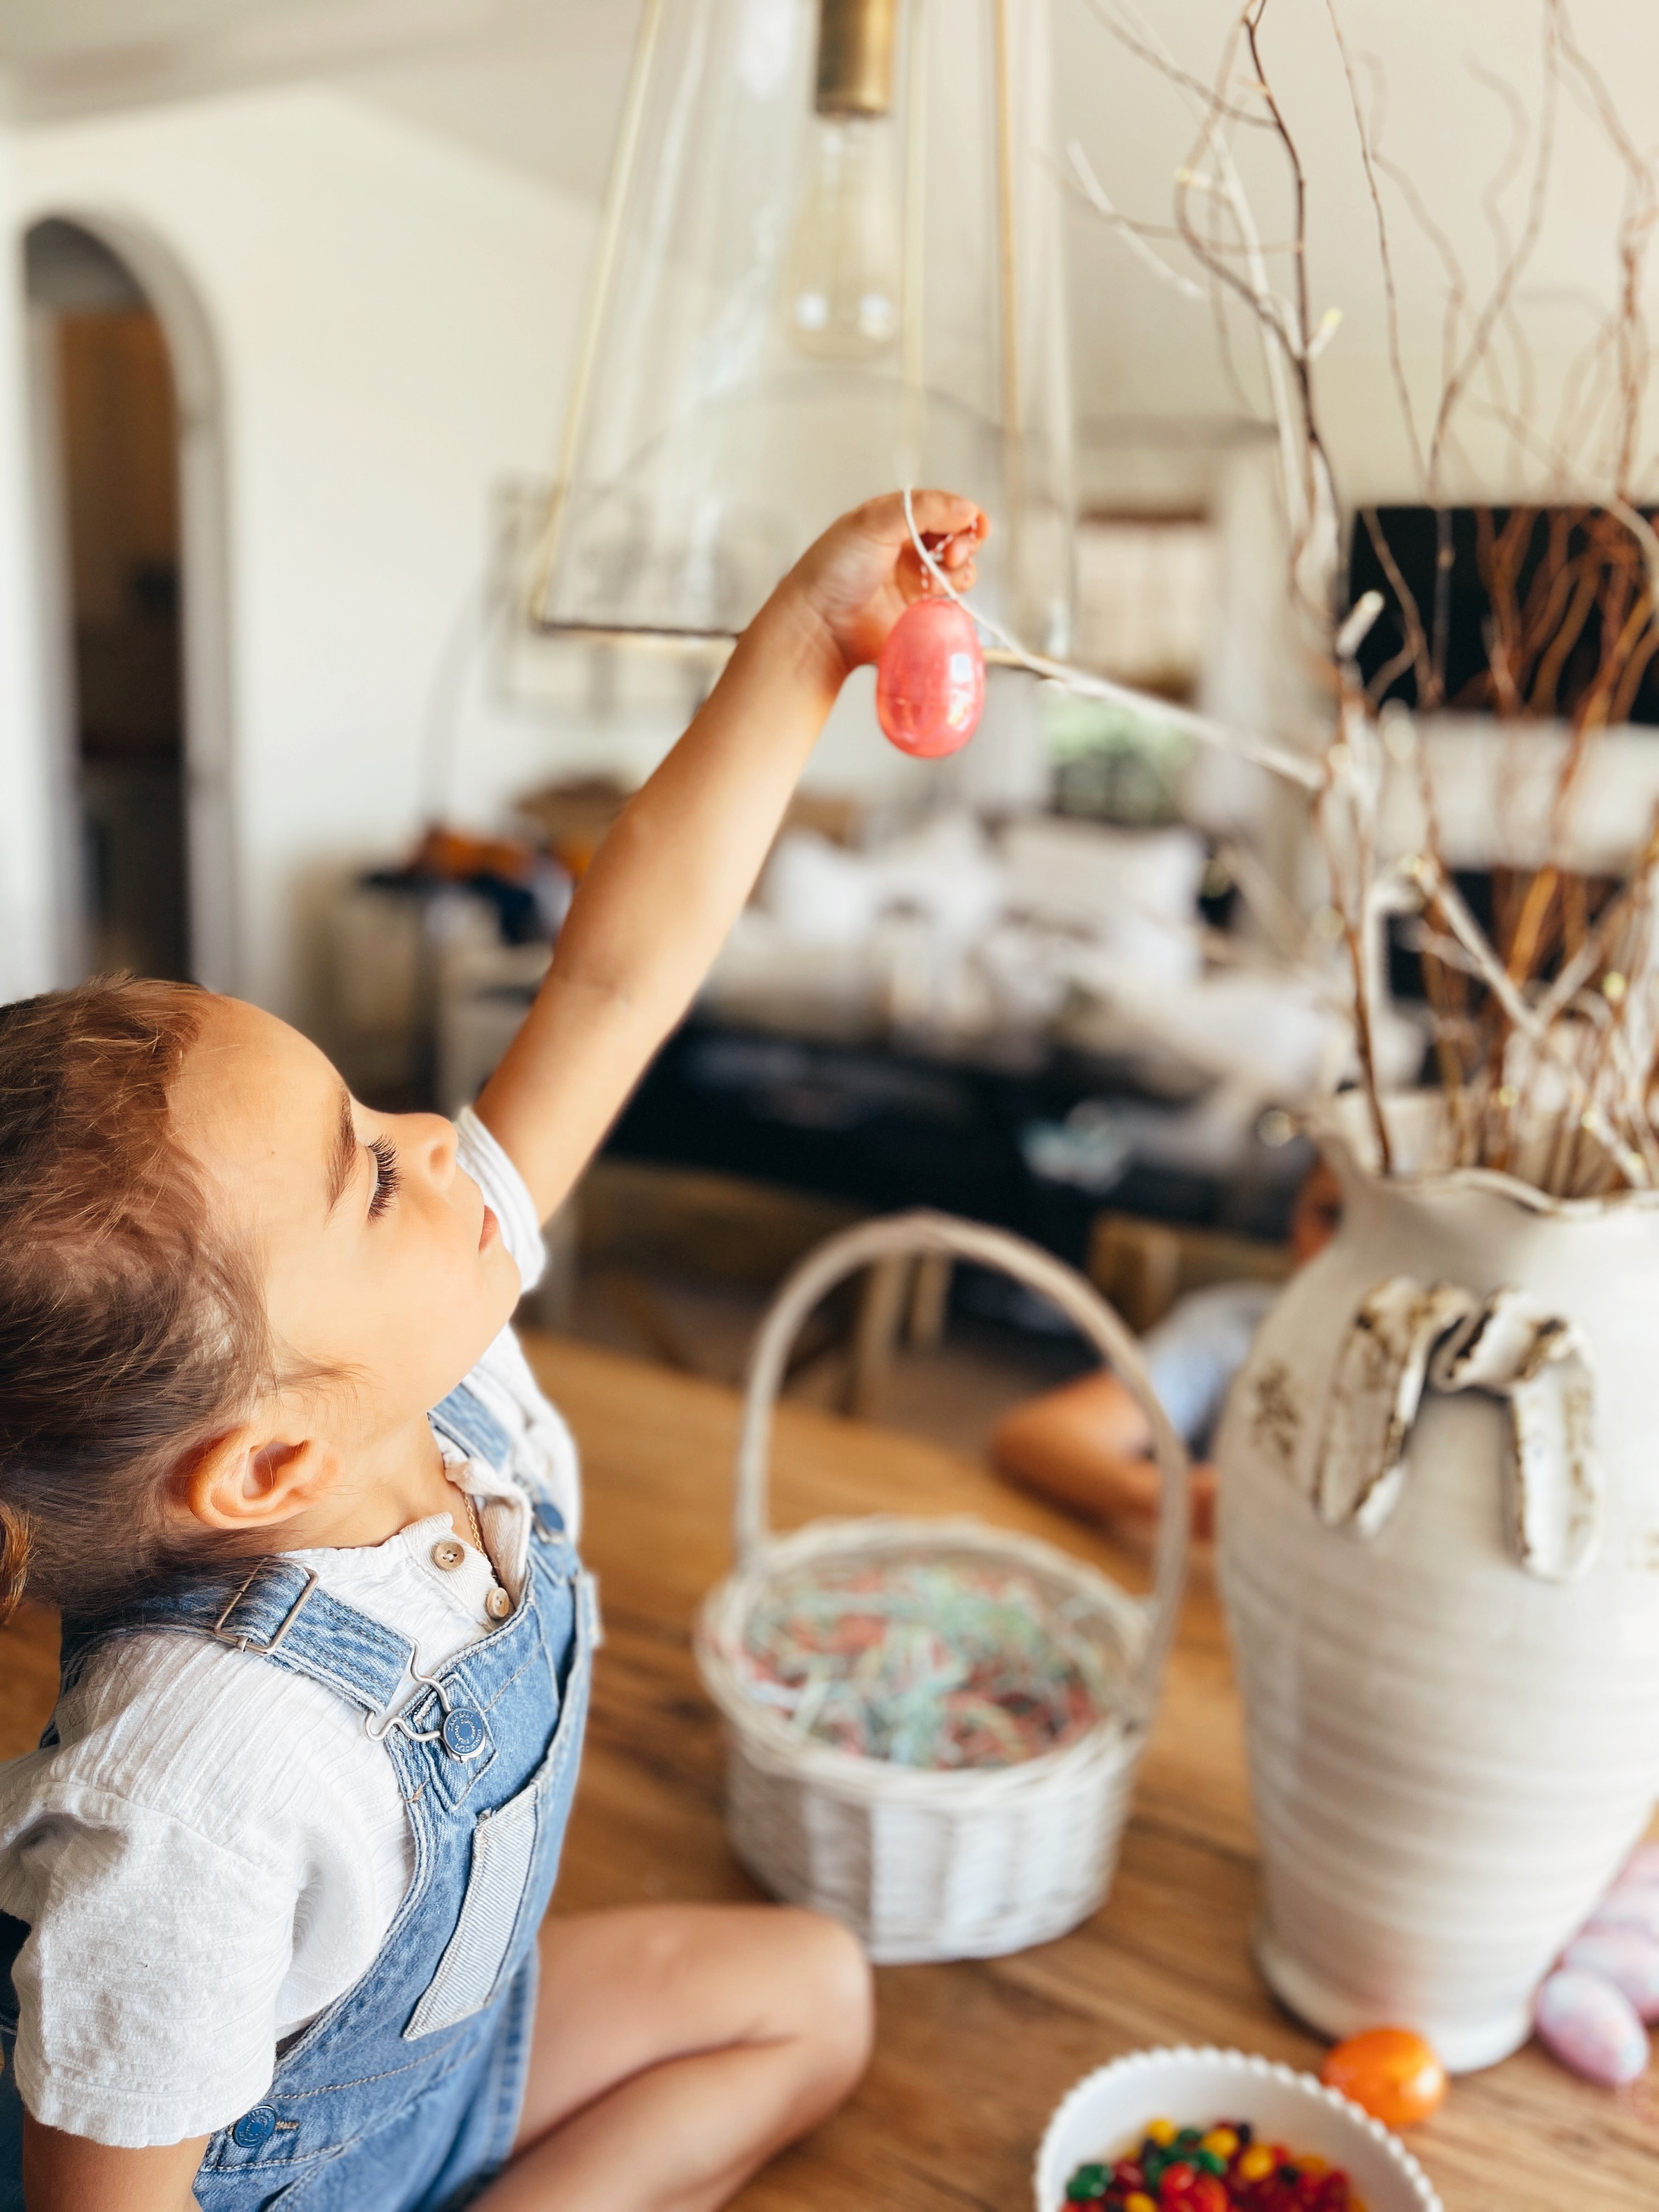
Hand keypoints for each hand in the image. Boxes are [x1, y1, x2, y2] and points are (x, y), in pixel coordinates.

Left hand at [780, 491, 987, 684]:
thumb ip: (921, 510)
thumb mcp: (873, 523)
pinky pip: (951, 603)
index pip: (944, 508)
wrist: (818, 624)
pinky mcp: (919, 612)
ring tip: (942, 580)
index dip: (963, 515)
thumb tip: (967, 509)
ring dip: (962, 571)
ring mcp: (915, 581)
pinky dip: (955, 600)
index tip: (971, 526)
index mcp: (896, 518)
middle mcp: (908, 547)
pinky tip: (938, 599)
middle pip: (958, 538)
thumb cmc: (833, 569)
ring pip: (960, 570)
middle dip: (965, 543)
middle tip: (953, 554)